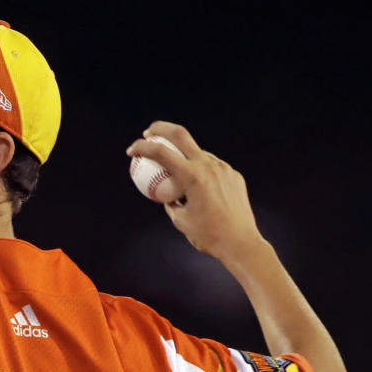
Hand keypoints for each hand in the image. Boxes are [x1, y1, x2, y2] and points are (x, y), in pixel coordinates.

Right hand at [126, 121, 264, 265]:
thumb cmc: (207, 235)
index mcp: (192, 176)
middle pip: (180, 134)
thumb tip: (163, 193)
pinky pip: (212, 167)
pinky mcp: (233, 175)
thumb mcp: (179, 219)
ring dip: (182, 156)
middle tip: (148, 133)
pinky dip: (199, 171)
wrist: (240, 243)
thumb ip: (169, 201)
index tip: (131, 151)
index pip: (160, 152)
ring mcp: (223, 168)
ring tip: (173, 169)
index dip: (141, 147)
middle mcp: (208, 166)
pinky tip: (197, 186)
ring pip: (197, 153)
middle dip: (160, 128)